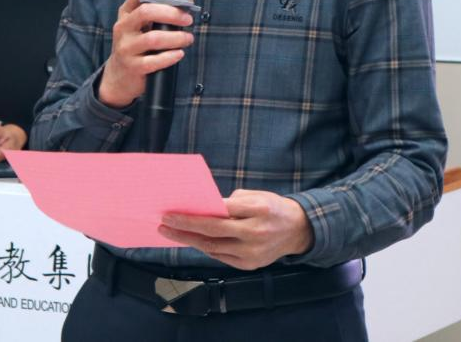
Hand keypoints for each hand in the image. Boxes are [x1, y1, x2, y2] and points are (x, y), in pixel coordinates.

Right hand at [97, 0, 194, 108]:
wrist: (119, 76)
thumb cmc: (137, 45)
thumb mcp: (141, 26)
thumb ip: (159, 11)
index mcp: (126, 13)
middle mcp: (123, 28)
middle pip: (146, 12)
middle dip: (171, 13)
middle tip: (188, 19)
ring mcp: (125, 47)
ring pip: (153, 38)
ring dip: (176, 37)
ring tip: (188, 38)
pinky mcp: (132, 66)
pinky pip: (153, 61)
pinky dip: (170, 57)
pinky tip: (179, 54)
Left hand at [158, 190, 312, 269]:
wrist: (297, 230)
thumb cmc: (271, 207)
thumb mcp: (255, 196)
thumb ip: (230, 203)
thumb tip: (203, 208)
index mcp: (258, 210)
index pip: (220, 212)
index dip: (194, 214)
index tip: (172, 212)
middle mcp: (256, 233)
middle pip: (213, 232)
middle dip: (185, 228)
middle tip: (164, 224)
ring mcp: (252, 253)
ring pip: (214, 248)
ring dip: (190, 240)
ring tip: (172, 233)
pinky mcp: (249, 265)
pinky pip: (221, 257)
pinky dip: (205, 248)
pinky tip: (192, 241)